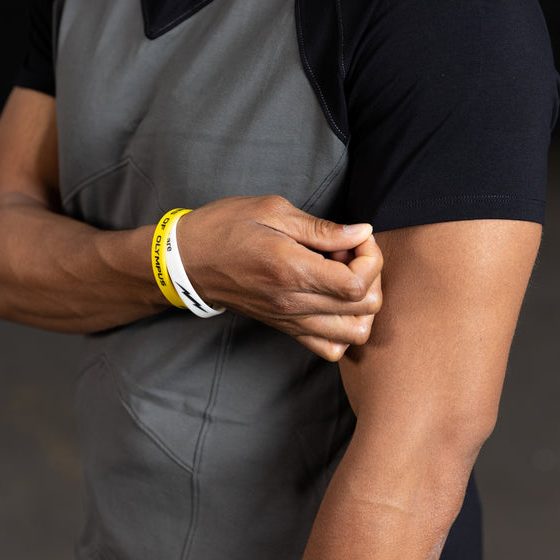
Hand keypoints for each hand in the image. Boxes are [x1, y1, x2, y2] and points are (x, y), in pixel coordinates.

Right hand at [176, 196, 382, 360]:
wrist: (187, 260)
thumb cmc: (225, 227)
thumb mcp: (272, 210)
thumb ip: (321, 228)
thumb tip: (361, 233)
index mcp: (291, 270)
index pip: (358, 283)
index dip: (371, 257)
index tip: (356, 237)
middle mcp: (293, 303)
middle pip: (364, 309)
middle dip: (371, 276)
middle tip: (349, 252)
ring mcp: (290, 320)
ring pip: (354, 335)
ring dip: (362, 306)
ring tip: (343, 276)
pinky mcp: (285, 329)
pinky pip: (330, 348)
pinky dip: (344, 329)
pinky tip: (334, 299)